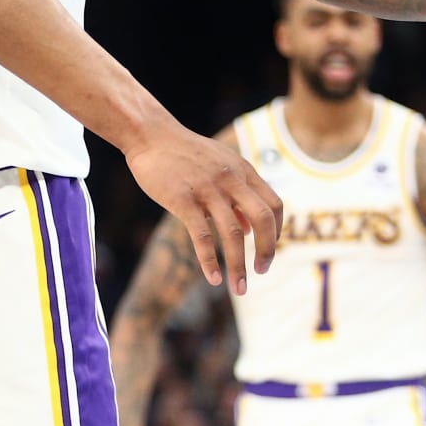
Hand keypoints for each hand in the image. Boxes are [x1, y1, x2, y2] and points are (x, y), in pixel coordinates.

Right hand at [126, 126, 281, 294]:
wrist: (149, 135)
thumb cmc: (182, 152)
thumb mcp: (218, 163)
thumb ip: (237, 192)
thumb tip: (249, 228)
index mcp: (242, 170)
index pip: (274, 205)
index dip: (276, 232)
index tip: (266, 251)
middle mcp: (230, 180)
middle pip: (263, 219)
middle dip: (267, 251)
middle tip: (262, 272)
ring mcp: (207, 190)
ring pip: (233, 234)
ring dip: (239, 266)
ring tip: (239, 289)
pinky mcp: (183, 200)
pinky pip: (202, 237)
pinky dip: (210, 261)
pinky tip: (213, 278)